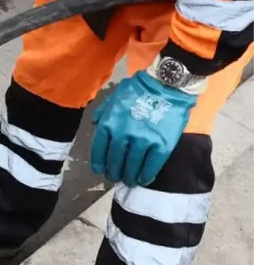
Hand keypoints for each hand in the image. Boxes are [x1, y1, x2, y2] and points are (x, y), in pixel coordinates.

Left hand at [90, 71, 196, 186]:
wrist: (167, 83)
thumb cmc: (139, 89)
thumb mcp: (113, 97)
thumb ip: (102, 112)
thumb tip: (95, 125)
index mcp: (109, 124)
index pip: (99, 151)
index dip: (99, 163)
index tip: (100, 170)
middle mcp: (123, 135)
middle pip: (115, 162)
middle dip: (114, 172)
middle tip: (115, 177)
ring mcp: (143, 141)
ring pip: (132, 167)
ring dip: (129, 177)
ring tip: (129, 181)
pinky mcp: (161, 145)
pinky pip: (151, 166)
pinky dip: (146, 175)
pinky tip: (144, 179)